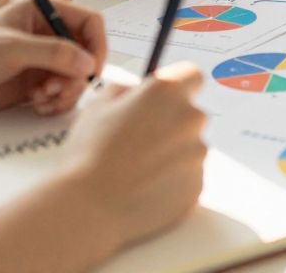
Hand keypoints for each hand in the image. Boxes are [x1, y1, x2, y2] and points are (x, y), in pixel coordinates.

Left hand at [0, 0, 105, 117]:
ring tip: (41, 99)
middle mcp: (46, 33)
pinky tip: (36, 105)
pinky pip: (62, 93)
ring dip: (66, 91)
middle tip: (56, 90)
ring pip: (76, 76)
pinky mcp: (35, 82)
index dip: (97, 44)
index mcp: (41, 11)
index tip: (93, 69)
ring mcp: (41, 59)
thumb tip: (89, 63)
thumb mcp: (11, 49)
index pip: (89, 21)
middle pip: (86, 52)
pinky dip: (56, 102)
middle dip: (77, 75)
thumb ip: (53, 53)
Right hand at [60, 64, 208, 251]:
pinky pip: (188, 177)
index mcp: (166, 92)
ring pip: (190, 148)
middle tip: (138, 141)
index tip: (162, 100)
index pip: (191, 75)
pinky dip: (172, 181)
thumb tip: (135, 92)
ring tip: (135, 171)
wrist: (89, 208)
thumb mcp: (97, 107)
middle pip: (190, 115)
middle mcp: (190, 118)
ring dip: (171, 154)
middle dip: (170, 124)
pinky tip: (143, 189)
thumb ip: (123, 90)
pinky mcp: (197, 186)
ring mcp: (197, 155)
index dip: (176, 87)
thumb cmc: (88, 155)